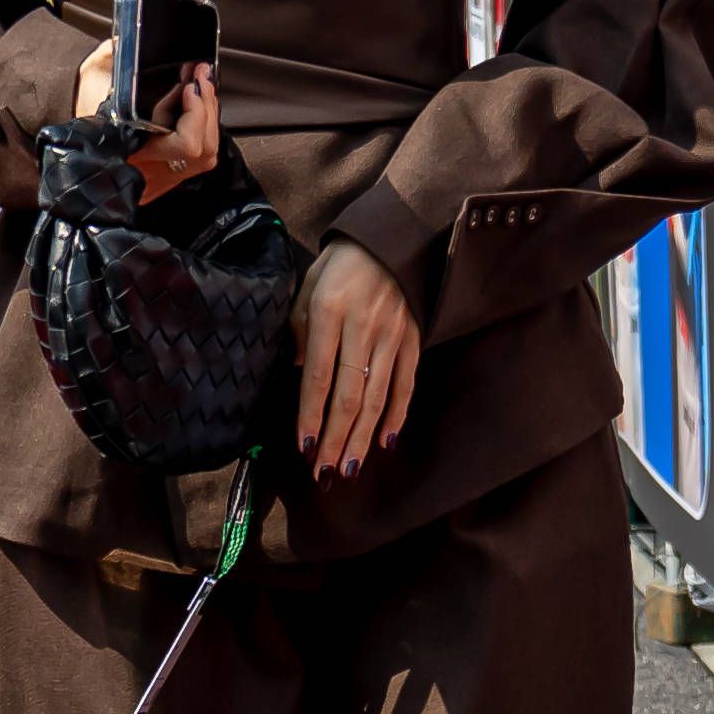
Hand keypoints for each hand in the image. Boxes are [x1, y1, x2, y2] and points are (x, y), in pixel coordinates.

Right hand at [70, 36, 222, 206]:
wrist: (74, 142)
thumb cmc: (82, 106)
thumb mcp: (92, 75)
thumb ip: (110, 57)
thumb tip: (125, 43)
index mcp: (130, 148)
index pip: (184, 144)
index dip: (196, 115)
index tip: (189, 87)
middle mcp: (149, 168)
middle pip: (201, 149)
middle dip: (207, 109)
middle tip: (201, 78)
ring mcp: (160, 178)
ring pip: (205, 155)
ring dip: (210, 118)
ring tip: (202, 88)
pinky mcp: (167, 178)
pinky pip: (199, 157)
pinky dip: (205, 130)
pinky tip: (198, 109)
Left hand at [295, 240, 420, 482]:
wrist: (391, 239)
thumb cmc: (340, 265)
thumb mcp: (308, 288)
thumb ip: (300, 331)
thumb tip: (301, 375)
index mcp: (329, 311)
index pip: (319, 376)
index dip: (311, 416)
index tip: (304, 447)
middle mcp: (363, 327)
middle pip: (348, 396)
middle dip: (336, 440)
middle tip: (324, 474)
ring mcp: (392, 335)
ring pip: (377, 398)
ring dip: (362, 437)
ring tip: (349, 468)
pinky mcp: (413, 339)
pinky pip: (405, 385)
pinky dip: (395, 416)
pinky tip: (383, 441)